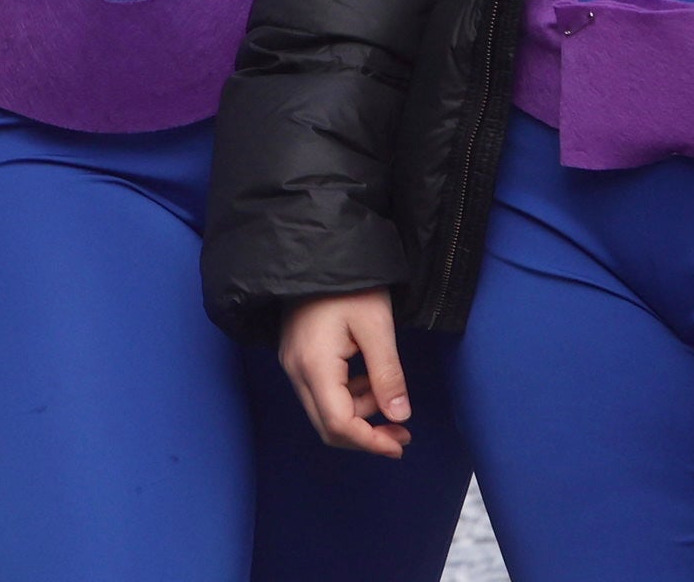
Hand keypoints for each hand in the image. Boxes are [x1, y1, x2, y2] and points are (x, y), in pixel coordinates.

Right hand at [276, 291, 412, 457]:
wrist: (319, 249)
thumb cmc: (351, 284)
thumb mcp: (377, 326)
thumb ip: (387, 375)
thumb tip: (399, 417)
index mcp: (315, 366)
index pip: (339, 425)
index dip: (370, 442)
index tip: (400, 444)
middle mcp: (296, 371)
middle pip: (327, 426)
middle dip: (366, 435)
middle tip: (401, 432)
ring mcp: (292, 364)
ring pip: (324, 411)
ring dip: (359, 413)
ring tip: (386, 392)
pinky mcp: (296, 356)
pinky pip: (321, 392)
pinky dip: (348, 396)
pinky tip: (367, 379)